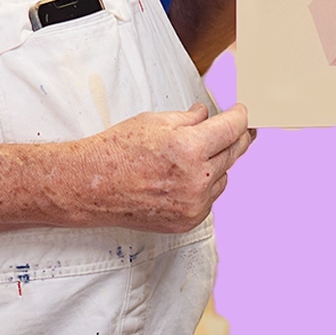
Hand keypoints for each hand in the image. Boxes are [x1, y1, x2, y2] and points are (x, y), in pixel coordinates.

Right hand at [67, 103, 255, 232]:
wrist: (93, 186)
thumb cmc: (118, 151)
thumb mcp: (155, 121)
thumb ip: (190, 118)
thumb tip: (207, 115)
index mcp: (190, 149)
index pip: (232, 129)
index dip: (240, 116)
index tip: (242, 112)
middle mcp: (196, 179)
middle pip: (235, 153)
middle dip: (238, 137)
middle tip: (241, 129)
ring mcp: (193, 204)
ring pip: (224, 177)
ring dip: (219, 163)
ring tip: (200, 154)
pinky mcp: (187, 221)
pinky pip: (210, 199)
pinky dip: (205, 185)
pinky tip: (188, 176)